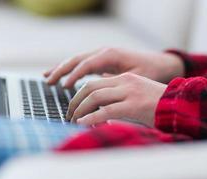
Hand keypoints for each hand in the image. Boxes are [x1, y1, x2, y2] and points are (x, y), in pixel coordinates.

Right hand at [44, 48, 183, 86]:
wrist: (159, 64)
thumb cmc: (149, 71)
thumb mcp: (134, 78)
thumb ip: (116, 84)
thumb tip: (99, 96)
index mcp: (111, 55)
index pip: (87, 64)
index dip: (74, 75)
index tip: (64, 86)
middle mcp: (104, 52)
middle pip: (77, 59)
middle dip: (61, 69)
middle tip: (47, 81)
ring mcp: (102, 56)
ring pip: (77, 60)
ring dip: (62, 68)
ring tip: (47, 77)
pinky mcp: (103, 61)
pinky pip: (83, 65)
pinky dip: (71, 70)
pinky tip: (63, 77)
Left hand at [67, 73, 166, 126]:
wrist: (180, 104)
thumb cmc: (159, 103)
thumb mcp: (137, 94)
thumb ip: (119, 97)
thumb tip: (102, 108)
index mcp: (125, 78)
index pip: (94, 82)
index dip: (79, 94)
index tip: (74, 106)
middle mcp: (125, 82)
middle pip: (90, 87)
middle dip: (75, 101)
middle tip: (69, 113)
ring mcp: (130, 92)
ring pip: (95, 97)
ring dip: (80, 109)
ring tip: (72, 120)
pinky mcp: (134, 105)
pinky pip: (107, 111)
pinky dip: (92, 118)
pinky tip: (83, 124)